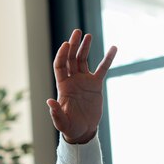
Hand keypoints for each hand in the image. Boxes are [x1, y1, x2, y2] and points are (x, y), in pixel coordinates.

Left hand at [47, 29, 116, 143]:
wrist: (82, 131)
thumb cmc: (69, 127)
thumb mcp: (62, 122)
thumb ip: (56, 113)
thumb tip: (49, 101)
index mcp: (62, 86)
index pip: (60, 66)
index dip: (62, 55)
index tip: (66, 44)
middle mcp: (72, 80)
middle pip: (71, 59)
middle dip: (73, 46)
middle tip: (76, 32)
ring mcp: (84, 81)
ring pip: (83, 60)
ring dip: (85, 48)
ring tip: (88, 35)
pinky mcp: (95, 85)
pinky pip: (102, 69)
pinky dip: (107, 59)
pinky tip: (113, 48)